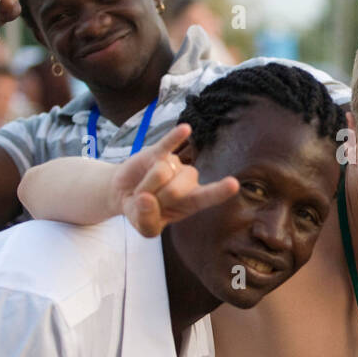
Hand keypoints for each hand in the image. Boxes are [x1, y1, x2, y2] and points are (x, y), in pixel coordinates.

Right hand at [112, 125, 239, 236]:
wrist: (124, 193)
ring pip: (160, 173)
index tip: (233, 184)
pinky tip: (186, 129)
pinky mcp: (157, 152)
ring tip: (144, 188)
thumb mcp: (145, 227)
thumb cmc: (142, 211)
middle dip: (153, 199)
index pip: (208, 197)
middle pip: (173, 191)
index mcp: (192, 202)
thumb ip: (147, 221)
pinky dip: (175, 138)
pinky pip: (167, 144)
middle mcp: (188, 180)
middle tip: (147, 201)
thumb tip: (145, 199)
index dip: (220, 191)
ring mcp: (174, 164)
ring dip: (145, 186)